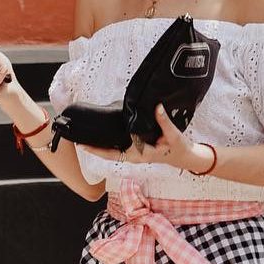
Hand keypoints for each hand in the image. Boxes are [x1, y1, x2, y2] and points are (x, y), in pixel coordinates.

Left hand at [81, 103, 212, 172]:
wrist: (186, 156)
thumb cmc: (179, 149)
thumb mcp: (173, 135)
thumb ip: (164, 121)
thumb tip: (156, 107)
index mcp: (139, 154)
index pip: (113, 154)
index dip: (97, 150)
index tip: (83, 145)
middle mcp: (134, 155)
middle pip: (108, 153)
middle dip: (94, 147)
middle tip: (77, 139)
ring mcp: (135, 153)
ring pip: (113, 150)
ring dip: (100, 144)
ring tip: (87, 135)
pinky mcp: (138, 148)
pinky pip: (120, 146)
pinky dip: (110, 142)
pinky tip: (103, 134)